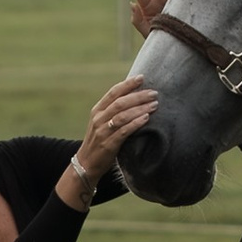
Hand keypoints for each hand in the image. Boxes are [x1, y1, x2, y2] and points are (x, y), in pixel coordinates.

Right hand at [62, 77, 156, 203]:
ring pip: (123, 115)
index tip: (141, 77)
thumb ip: (113, 110)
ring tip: (154, 104)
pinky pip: (124, 131)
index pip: (113, 92)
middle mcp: (99, 119)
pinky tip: (146, 118)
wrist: (86, 164)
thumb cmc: (99, 140)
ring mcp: (102, 131)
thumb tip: (134, 96)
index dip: (127, 84)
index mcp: (97, 110)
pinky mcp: (108, 144)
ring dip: (140, 108)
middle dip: (138, 96)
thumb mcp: (102, 122)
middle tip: (154, 93)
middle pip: (120, 102)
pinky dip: (136, 123)